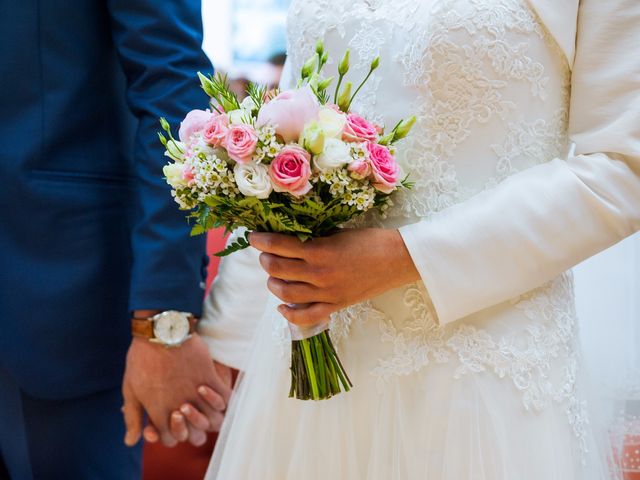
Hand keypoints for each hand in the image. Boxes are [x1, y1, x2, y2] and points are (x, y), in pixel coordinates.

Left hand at [122, 333, 231, 446]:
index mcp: (159, 411)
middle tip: (189, 415)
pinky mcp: (209, 377)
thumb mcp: (131, 389)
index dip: (171, 436)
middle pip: (195, 434)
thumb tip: (131, 442)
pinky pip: (225, 397)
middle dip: (193, 429)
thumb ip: (132, 417)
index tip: (171, 424)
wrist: (161, 331)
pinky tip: (217, 392)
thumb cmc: (142, 359)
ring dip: (210, 415)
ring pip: (213, 419)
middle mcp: (180, 406)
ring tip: (203, 405)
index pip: (170, 439)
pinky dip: (224, 399)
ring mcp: (197, 393)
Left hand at [249, 228, 418, 325]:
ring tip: (272, 276)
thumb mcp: (338, 232)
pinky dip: (289, 314)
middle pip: (278, 269)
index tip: (253, 237)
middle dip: (265, 260)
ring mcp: (326, 293)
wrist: (398, 259)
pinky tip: (282, 306)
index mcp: (320, 250)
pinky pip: (306, 316)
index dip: (261, 241)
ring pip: (286, 293)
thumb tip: (290, 237)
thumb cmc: (370, 241)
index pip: (279, 245)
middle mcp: (319, 273)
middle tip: (264, 255)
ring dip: (273, 284)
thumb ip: (314, 238)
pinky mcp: (335, 305)